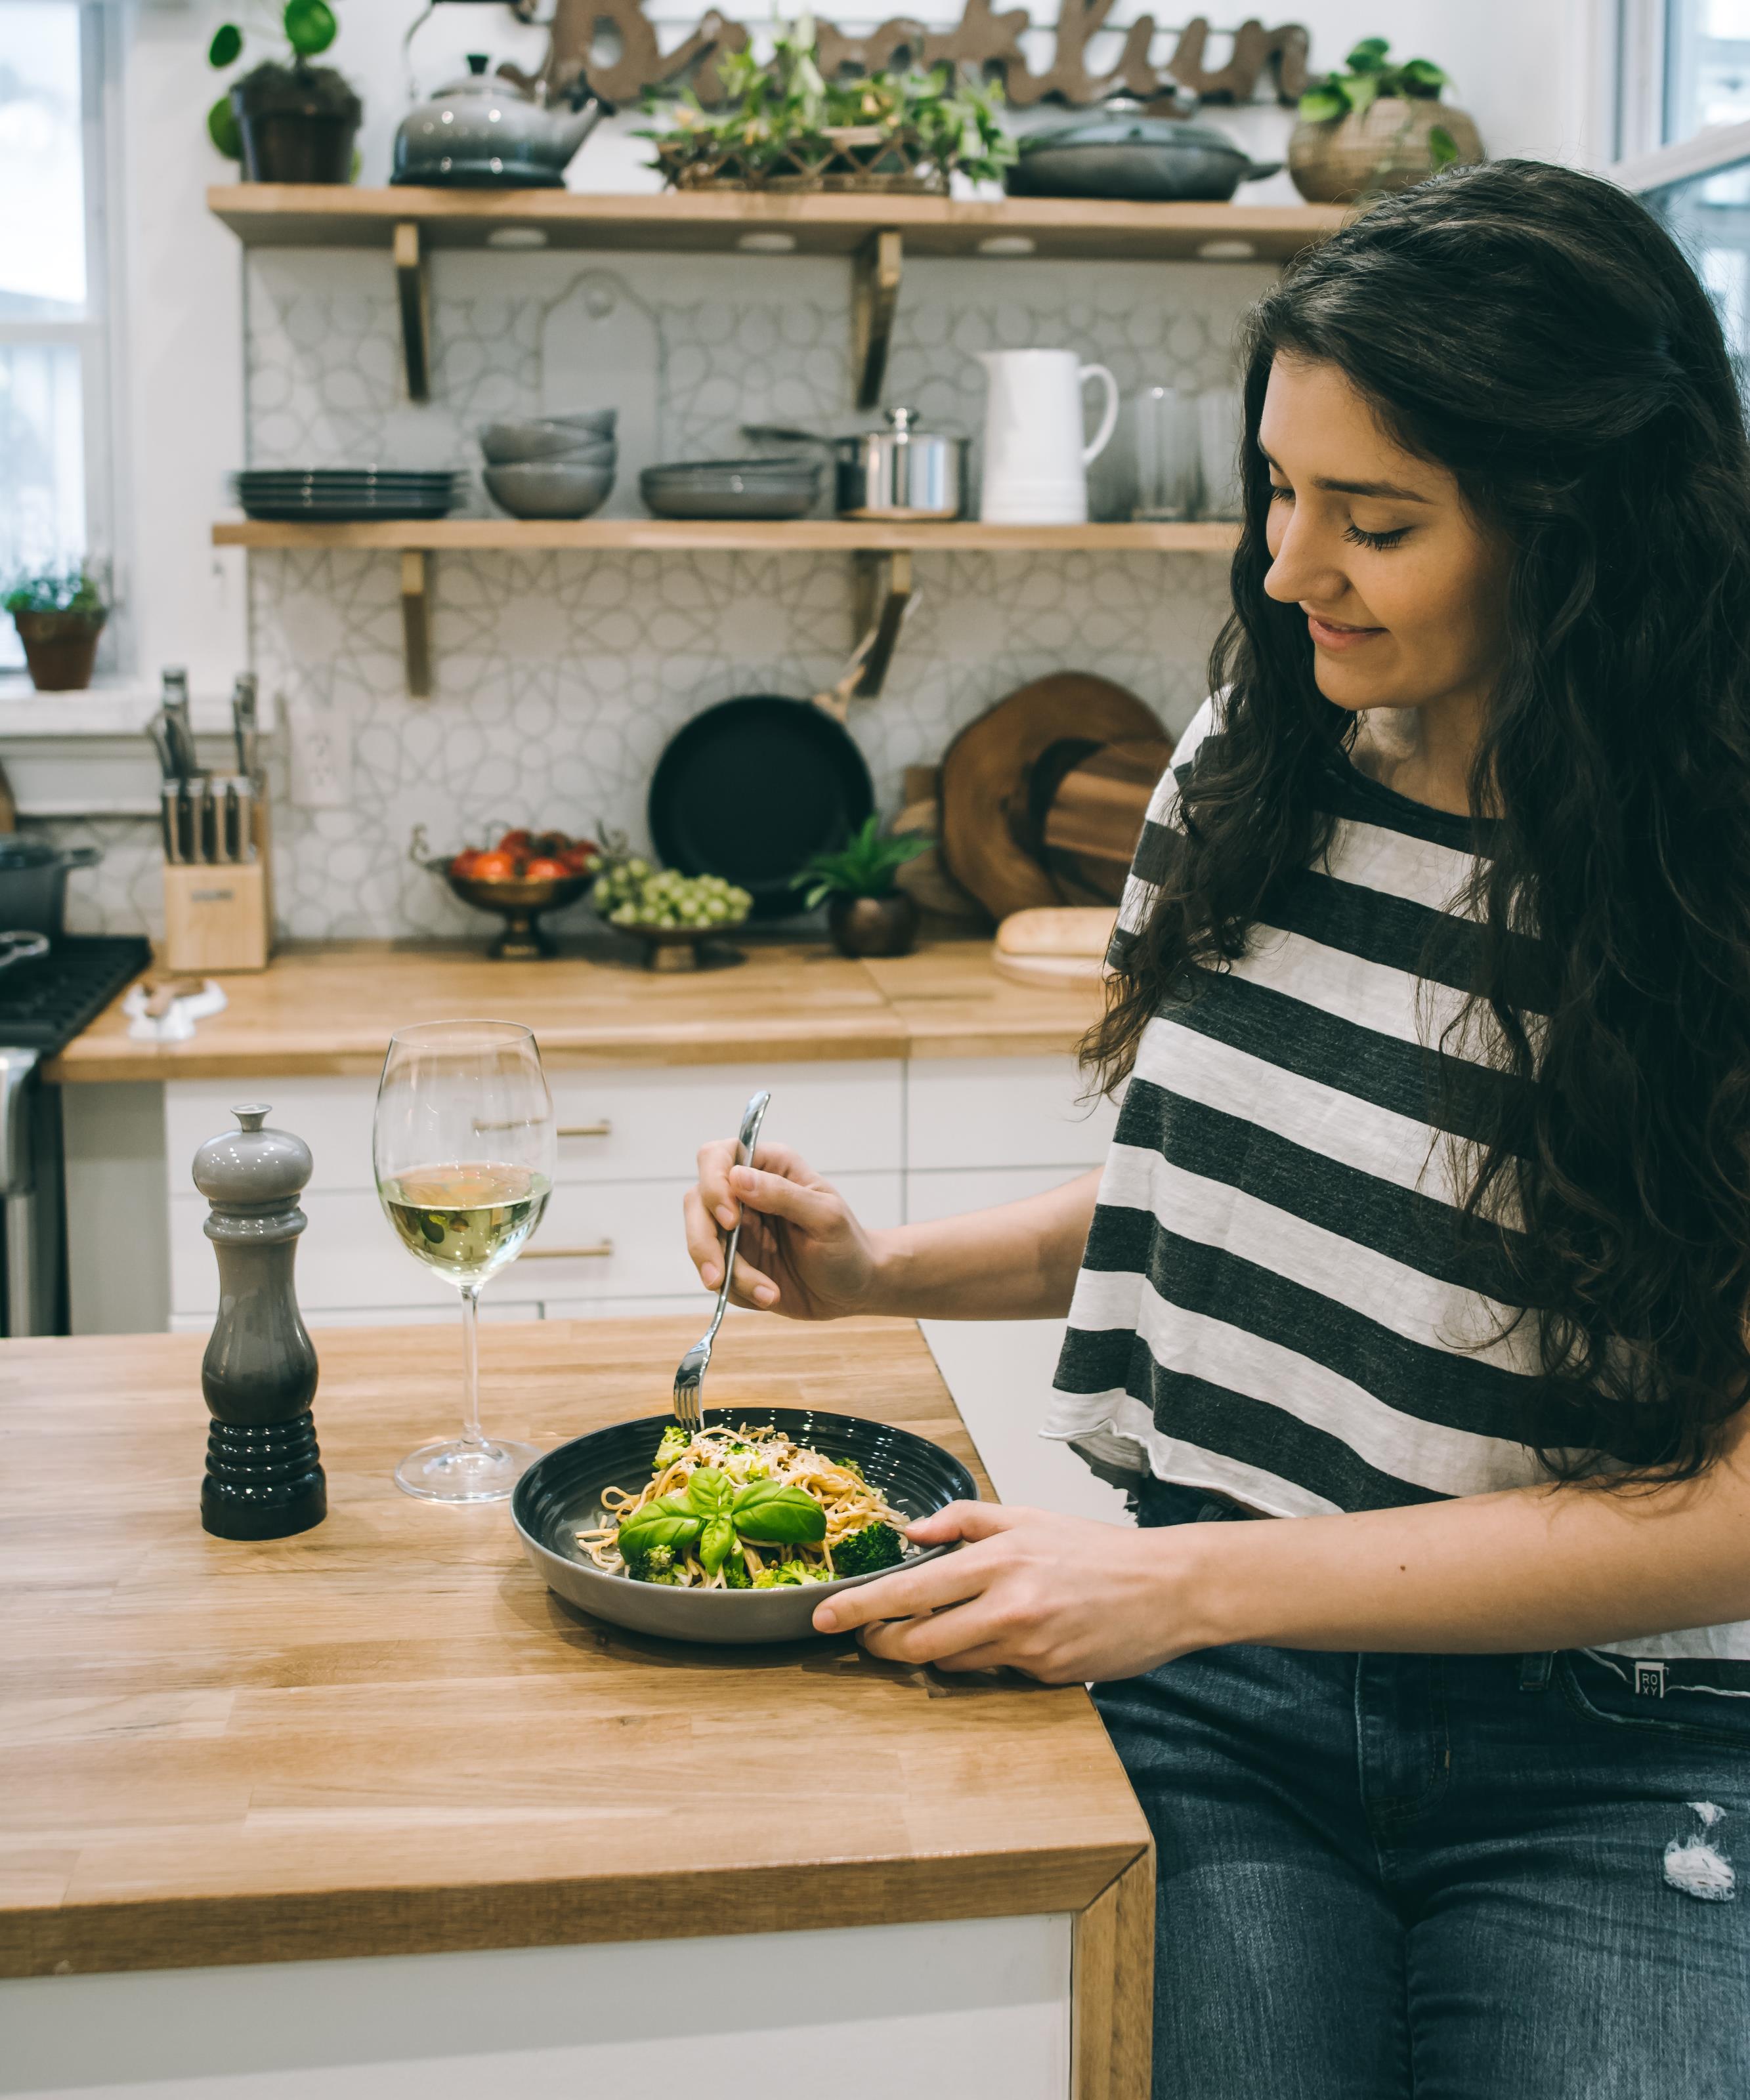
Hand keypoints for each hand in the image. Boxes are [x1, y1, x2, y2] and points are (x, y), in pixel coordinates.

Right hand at [682, 1139, 881, 1320]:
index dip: (714, 1184)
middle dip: (703, 1241)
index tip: (731, 1220)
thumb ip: (784, 1195)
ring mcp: (736, 1229)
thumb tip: (738, 1177)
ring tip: (769, 1295)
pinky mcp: (734, 1260)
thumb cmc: (848, 1246)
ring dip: (728, 1274)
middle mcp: (745, 1193)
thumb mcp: (826, 1217)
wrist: (855, 1290)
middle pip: (696, 1202)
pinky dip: (739, 1290)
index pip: (717, 1157)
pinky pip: (717, 1273)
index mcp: (769, 1167)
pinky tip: (771, 1297)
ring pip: (701, 1242)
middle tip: (719, 1277)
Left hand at [812, 1501, 1211, 1682]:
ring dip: (933, 1654)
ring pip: (950, 1665)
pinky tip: (1001, 1640)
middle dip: (882, 1645)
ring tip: (941, 1632)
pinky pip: (993, 1676)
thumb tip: (911, 1532)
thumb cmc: (1098, 1550)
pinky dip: (983, 1661)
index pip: (908, 1590)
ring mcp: (1027, 1646)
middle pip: (916, 1642)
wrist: (1168, 1587)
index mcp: (998, 1559)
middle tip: (867, 1638)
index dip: (859, 1608)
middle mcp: (1008, 1604)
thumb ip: (964, 1521)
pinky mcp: (1046, 1676)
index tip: (823, 1618)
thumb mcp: (1029, 1517)